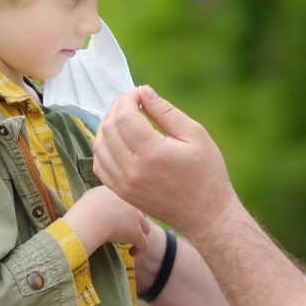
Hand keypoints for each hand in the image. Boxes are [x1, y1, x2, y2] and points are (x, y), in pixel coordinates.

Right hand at [63, 185, 150, 254]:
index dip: (126, 210)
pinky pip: (143, 244)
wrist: (90, 218)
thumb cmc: (86, 207)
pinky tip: (131, 253)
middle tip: (122, 229)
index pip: (131, 201)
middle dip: (134, 221)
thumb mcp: (92, 194)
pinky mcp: (136, 234)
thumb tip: (98, 202)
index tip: (117, 217)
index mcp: (123, 194)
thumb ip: (100, 196)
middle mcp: (133, 204)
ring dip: (138, 234)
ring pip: (145, 228)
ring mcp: (137, 219)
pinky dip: (138, 249)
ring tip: (125, 241)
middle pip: (141, 214)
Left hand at [93, 86, 237, 237]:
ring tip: (125, 117)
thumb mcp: (195, 135)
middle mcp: (133, 170)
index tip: (139, 93)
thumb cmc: (206, 172)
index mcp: (153, 153)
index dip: (127, 99)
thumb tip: (144, 92)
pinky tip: (118, 139)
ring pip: (99, 146)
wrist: (205, 214)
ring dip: (107, 126)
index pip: (124, 117)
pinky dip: (103, 147)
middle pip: (109, 129)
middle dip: (117, 108)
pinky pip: (100, 165)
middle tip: (132, 101)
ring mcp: (124, 184)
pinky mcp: (122, 193)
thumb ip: (166, 112)